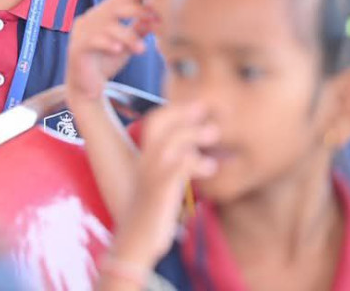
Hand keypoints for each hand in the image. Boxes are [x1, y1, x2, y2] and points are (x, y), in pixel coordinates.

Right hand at [65, 0, 156, 104]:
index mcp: (101, 15)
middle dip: (136, 9)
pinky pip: (93, 41)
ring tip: (142, 49)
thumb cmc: (106, 63)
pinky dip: (108, 44)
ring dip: (128, 36)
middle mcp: (90, 19)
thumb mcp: (126, 44)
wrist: (86, 89)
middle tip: (154, 17)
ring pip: (108, 26)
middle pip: (114, 6)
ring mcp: (81, 32)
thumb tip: (154, 18)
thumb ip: (138, 30)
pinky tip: (118, 50)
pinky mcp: (76, 48)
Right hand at [118, 102, 219, 265]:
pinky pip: (177, 168)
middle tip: (209, 111)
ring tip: (214, 135)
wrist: (135, 243)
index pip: (155, 121)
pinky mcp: (159, 191)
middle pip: (160, 124)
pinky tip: (210, 168)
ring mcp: (150, 175)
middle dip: (184, 112)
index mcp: (144, 158)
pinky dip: (196, 162)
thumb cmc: (152, 214)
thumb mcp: (161, 184)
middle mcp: (144, 162)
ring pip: (170, 142)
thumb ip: (174, 166)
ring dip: (194, 133)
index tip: (199, 106)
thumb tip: (195, 152)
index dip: (176, 109)